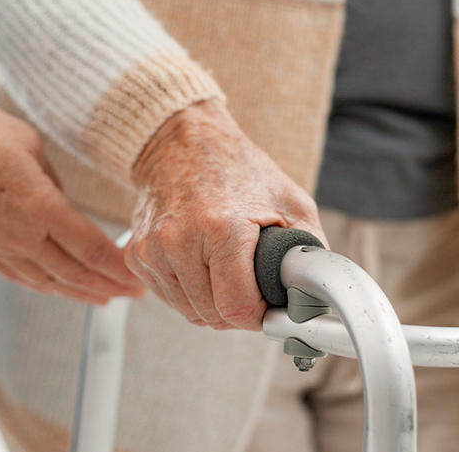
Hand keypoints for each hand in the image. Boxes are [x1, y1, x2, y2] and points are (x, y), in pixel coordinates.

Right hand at [0, 98, 144, 304]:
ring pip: (48, 282)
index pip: (92, 248)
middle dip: (111, 285)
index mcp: (41, 206)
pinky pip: (20, 277)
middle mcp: (21, 235)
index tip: (140, 272)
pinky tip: (61, 289)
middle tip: (137, 291)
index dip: (120, 266)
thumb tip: (66, 207)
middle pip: (75, 273)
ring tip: (107, 298)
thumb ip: (55, 185)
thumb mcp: (33, 148)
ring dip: (81, 293)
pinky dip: (46, 287)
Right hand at [126, 99, 324, 330]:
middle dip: (238, 309)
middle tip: (251, 283)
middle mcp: (180, 240)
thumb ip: (311, 252)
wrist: (184, 143)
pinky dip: (189, 292)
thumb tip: (321, 294)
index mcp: (222, 228)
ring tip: (226, 268)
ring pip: (190, 313)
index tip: (268, 307)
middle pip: (213, 316)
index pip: (237, 309)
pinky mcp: (137, 254)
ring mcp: (153, 249)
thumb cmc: (238, 170)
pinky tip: (202, 264)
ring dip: (213, 303)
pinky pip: (168, 299)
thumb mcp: (291, 203)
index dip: (259, 316)